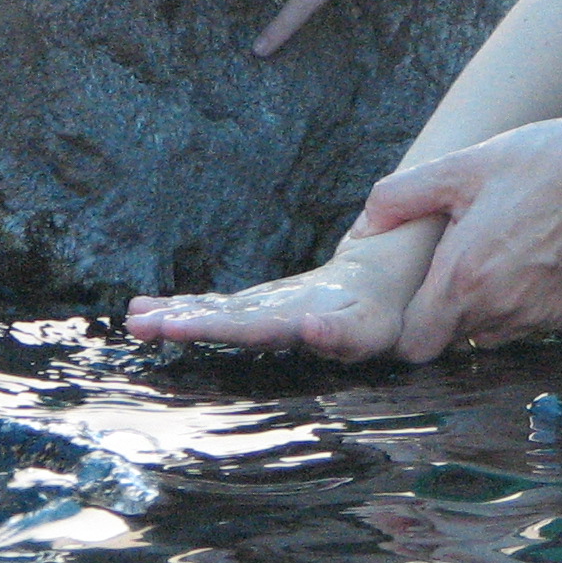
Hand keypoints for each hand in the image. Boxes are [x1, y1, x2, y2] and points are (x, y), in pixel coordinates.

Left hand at [125, 231, 430, 360]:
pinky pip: (219, 312)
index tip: (309, 330)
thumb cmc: (410, 272)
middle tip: (173, 329)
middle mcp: (316, 332)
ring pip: (231, 327)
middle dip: (220, 330)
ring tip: (140, 322)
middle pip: (268, 333)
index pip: (347, 332)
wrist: (387, 297)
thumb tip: (387, 228)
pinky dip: (183, 310)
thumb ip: (410, 236)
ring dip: (185, 323)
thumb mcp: (421, 257)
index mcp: (364, 325)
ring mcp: (282, 324)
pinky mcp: (260, 313)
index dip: (329, 334)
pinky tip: (142, 312)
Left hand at [354, 110, 561, 361]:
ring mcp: (532, 317)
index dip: (401, 328)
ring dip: (471, 312)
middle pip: (445, 342)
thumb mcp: (458, 168)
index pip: (413, 345)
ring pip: (481, 336)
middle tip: (441, 270)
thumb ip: (398, 199)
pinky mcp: (559, 315)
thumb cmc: (535, 163)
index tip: (404, 300)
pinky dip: (505, 307)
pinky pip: (515, 326)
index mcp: (463, 278)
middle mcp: (497, 308)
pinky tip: (512, 263)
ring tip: (478, 261)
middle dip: (435, 315)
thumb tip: (363, 227)